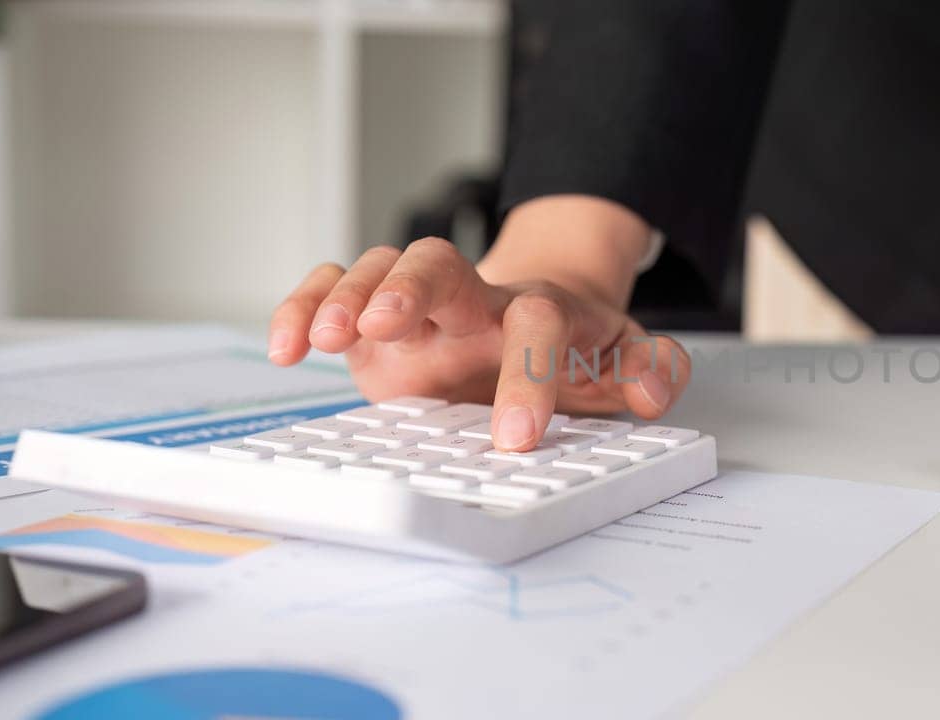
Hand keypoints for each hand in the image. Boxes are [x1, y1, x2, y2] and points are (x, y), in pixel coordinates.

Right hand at [267, 234, 690, 451]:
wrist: (532, 317)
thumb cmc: (572, 347)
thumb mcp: (622, 359)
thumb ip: (650, 371)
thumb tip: (653, 390)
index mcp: (538, 312)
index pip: (537, 326)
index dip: (528, 375)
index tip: (516, 438)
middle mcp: (472, 300)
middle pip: (441, 265)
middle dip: (412, 288)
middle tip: (387, 324)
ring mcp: (418, 305)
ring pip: (380, 269)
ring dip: (349, 297)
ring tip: (324, 338)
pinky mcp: (372, 320)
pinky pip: (332, 288)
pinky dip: (303, 306)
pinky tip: (286, 345)